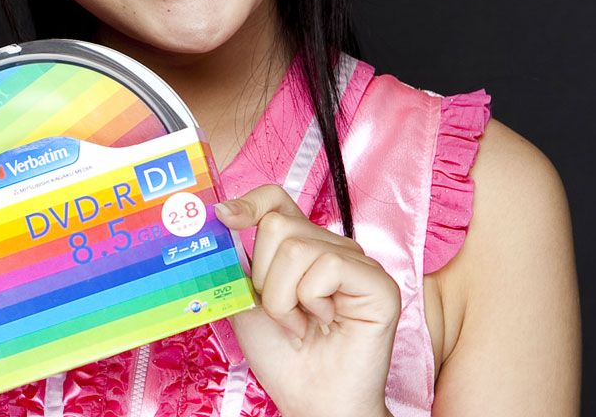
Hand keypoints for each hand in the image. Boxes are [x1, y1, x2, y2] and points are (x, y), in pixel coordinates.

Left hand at [215, 184, 399, 416]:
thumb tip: (217, 220)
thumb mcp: (246, 302)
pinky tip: (324, 322)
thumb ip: (234, 264)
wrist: (311, 402)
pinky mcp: (378, 283)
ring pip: (296, 247)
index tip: (224, 218)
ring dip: (284, 297)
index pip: (276, 199)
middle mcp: (331, 248)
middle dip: (265, 278)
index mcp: (301, 247)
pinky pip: (326, 265)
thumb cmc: (284, 358)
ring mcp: (357, 263)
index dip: (249, 203)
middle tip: (282, 314)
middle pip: (277, 225)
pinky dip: (311, 300)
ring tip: (301, 323)